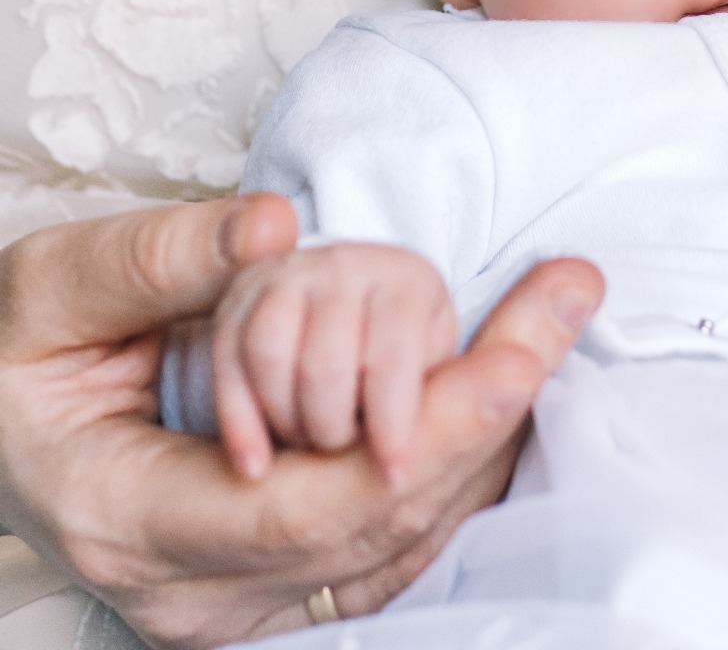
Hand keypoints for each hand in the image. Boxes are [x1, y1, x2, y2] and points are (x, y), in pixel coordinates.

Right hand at [0, 197, 601, 648]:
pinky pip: (382, 548)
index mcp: (131, 516)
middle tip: (569, 295)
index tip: (519, 347)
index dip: (432, 427)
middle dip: (489, 413)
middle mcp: (190, 590)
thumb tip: (275, 226)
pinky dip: (452, 470)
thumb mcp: (55, 284)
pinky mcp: (260, 586)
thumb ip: (162, 257)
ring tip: (553, 318)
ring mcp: (227, 604)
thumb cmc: (12, 353)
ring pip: (396, 547)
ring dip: (485, 440)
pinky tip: (499, 386)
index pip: (318, 501)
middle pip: (379, 527)